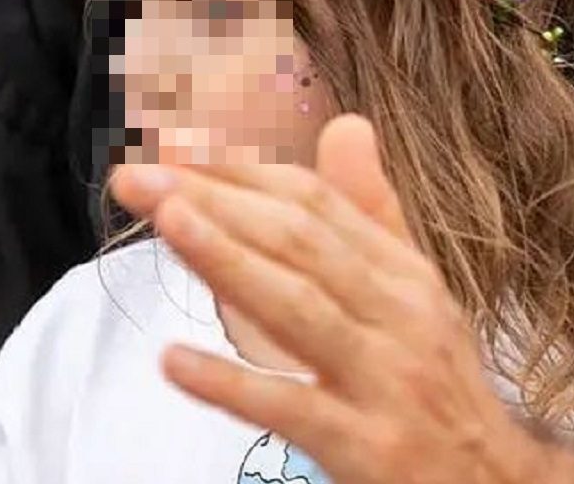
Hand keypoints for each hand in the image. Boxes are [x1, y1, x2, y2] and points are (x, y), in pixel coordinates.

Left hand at [108, 116, 565, 483]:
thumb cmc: (437, 385)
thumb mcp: (415, 294)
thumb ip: (373, 212)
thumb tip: (345, 123)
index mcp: (402, 274)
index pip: (313, 204)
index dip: (240, 171)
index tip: (172, 150)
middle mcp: (399, 316)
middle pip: (299, 242)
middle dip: (216, 200)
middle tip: (136, 175)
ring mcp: (386, 383)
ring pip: (299, 310)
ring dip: (228, 259)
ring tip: (165, 220)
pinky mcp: (369, 449)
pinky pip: (294, 409)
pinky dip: (233, 384)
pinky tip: (174, 360)